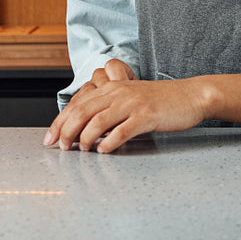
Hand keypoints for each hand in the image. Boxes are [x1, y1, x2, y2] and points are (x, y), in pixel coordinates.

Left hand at [44, 65, 207, 152]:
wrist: (190, 96)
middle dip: (66, 131)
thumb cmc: (160, 102)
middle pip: (82, 111)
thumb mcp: (130, 99)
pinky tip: (104, 151)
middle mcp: (119, 93)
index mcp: (112, 88)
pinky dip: (110, 143)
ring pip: (98, 121)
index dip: (59, 122)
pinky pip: (123, 130)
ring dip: (85, 138)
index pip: (77, 104)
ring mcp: (133, 103)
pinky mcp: (147, 116)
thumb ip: (108, 109)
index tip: (49, 139)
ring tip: (81, 151)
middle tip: (60, 148)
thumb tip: (84, 130)